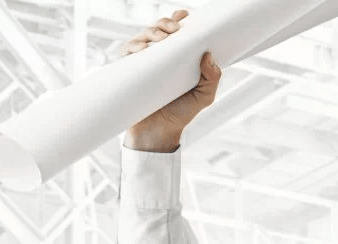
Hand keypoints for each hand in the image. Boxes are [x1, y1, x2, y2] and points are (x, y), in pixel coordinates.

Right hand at [119, 10, 221, 151]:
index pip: (176, 32)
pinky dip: (133, 47)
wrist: (160, 133)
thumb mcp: (204, 96)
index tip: (185, 16)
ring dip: (151, 32)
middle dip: (165, 24)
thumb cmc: (182, 113)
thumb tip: (208, 55)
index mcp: (177, 58)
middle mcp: (158, 57)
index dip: (178, 19)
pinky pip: (126, 54)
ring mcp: (142, 64)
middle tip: (175, 29)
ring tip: (161, 38)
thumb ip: (212, 78)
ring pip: (142, 37)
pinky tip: (142, 49)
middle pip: (158, 30)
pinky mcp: (128, 72)